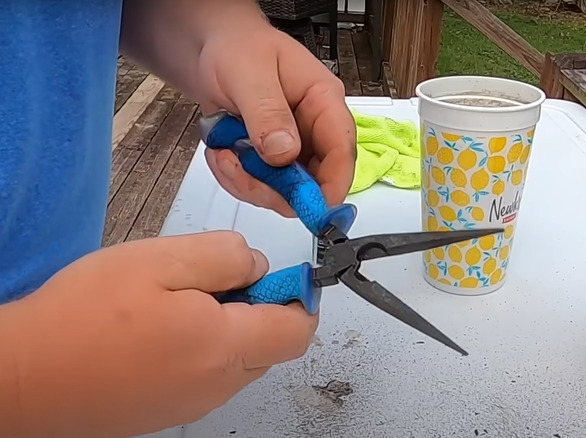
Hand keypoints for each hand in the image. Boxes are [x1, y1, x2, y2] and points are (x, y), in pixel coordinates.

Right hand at [2, 231, 317, 437]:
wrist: (23, 377)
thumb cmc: (84, 318)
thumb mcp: (161, 261)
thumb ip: (224, 257)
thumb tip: (259, 265)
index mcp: (225, 348)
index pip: (297, 329)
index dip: (298, 295)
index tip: (279, 274)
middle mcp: (217, 385)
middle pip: (271, 346)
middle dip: (259, 308)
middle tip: (212, 280)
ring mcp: (192, 403)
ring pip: (238, 359)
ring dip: (227, 326)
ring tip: (174, 302)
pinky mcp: (168, 409)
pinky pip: (207, 375)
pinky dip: (201, 347)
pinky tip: (158, 329)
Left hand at [197, 17, 356, 217]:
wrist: (213, 48)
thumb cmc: (237, 48)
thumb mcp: (250, 73)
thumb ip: (267, 113)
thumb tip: (285, 153)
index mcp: (323, 101)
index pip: (342, 150)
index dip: (332, 185)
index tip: (312, 208)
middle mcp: (314, 130)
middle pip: (315, 180)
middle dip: (276, 188)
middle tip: (239, 171)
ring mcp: (293, 148)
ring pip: (285, 191)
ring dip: (249, 182)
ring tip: (223, 152)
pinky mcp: (272, 160)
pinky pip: (261, 186)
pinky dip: (236, 178)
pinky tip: (222, 152)